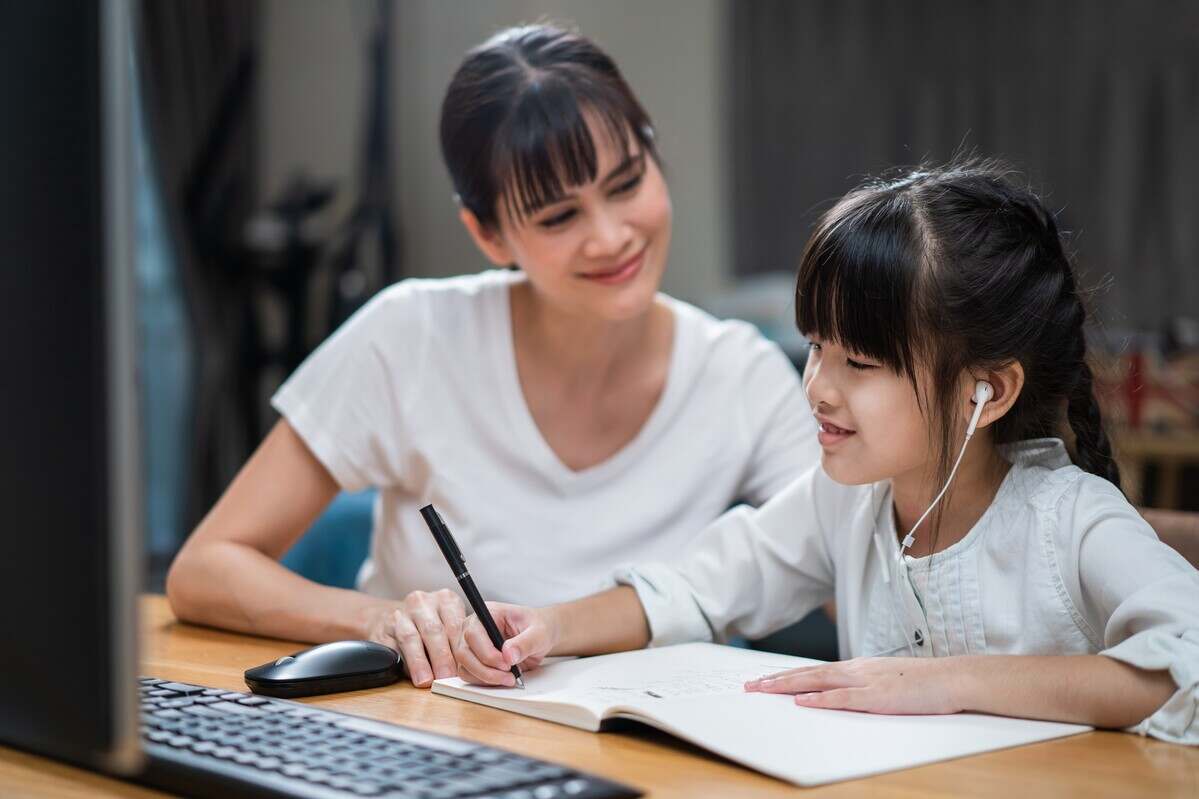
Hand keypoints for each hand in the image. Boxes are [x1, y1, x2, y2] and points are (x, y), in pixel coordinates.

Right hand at [363, 589, 465, 687]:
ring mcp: (401, 613)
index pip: (455, 623)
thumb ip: (458, 641)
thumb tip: (468, 667)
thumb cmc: (430, 625)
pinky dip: (403, 662)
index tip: (465, 667)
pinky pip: (393, 646)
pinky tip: (409, 674)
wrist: (392, 617)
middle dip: (441, 657)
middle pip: (434, 630)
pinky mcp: (385, 628)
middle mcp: (423, 602)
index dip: (460, 648)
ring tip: (426, 680)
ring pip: (411, 637)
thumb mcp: (449, 625)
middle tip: (447, 677)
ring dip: (420, 662)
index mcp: (445, 599)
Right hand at [452, 602, 556, 686]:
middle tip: (509, 676)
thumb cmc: (538, 628)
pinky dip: (483, 681)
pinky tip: (501, 679)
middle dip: (486, 670)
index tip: (507, 664)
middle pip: (464, 652)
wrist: (540, 635)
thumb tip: (508, 655)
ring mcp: (471, 643)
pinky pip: (468, 674)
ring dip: (485, 678)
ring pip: (464, 666)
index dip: (487, 653)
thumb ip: (525, 642)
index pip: (473, 633)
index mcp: (489, 613)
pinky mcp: (473, 659)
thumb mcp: (539, 633)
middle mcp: (474, 627)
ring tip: (508, 678)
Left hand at [744, 657, 962, 714]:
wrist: (952, 678)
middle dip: (776, 680)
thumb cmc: (923, 684)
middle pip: (808, 673)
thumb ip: (862, 686)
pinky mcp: (878, 697)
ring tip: (764, 690)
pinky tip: (802, 702)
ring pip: (818, 681)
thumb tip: (839, 696)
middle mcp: (856, 670)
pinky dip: (821, 699)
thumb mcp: (886, 681)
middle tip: (751, 686)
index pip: (814, 671)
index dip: (787, 676)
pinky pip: (843, 698)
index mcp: (858, 668)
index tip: (764, 680)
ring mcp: (866, 682)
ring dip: (788, 686)